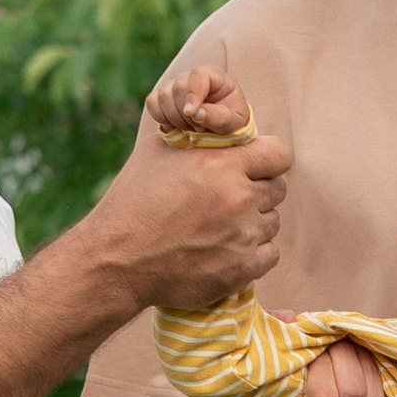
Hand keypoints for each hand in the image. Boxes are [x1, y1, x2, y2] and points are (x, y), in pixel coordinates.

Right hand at [87, 121, 291, 315]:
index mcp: (221, 164)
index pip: (279, 154)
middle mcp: (239, 198)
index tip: (254, 166)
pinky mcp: (241, 268)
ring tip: (220, 226)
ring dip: (253, 222)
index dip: (268, 159)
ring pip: (272, 222)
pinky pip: (269, 254)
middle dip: (257, 190)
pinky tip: (227, 249)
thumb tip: (216, 128)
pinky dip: (253, 252)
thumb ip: (197, 139)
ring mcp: (243, 235)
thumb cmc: (132, 202)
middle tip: (230, 199)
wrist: (117, 259)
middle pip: (277, 189)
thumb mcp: (159, 153)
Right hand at [148, 64, 256, 146]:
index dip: (192, 94)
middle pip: (177, 88)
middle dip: (186, 114)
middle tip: (200, 130)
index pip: (198, 75)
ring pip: (163, 96)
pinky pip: (152, 104)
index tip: (190, 113)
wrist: (221, 131)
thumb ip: (219, 117)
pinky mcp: (162, 98)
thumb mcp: (233, 122)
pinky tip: (176, 127)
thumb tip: (196, 113)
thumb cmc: (231, 123)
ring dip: (175, 118)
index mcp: (213, 76)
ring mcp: (174, 86)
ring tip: (191, 129)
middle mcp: (191, 77)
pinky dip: (161, 117)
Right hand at [264, 337, 396, 396]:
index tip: (325, 343)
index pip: (322, 396)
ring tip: (362, 357)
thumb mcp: (275, 372)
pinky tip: (377, 385)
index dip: (330, 360)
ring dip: (373, 375)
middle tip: (347, 342)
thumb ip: (280, 344)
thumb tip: (290, 319)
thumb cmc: (287, 394)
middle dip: (354, 359)